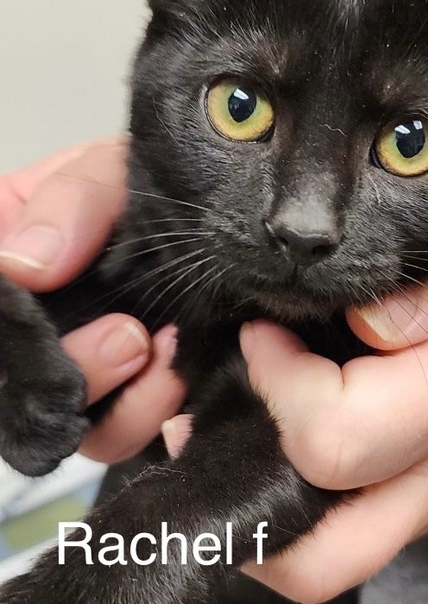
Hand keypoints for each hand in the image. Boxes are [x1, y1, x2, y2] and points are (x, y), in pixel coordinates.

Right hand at [0, 139, 185, 462]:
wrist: (230, 213)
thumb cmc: (158, 182)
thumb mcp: (110, 168)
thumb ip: (72, 201)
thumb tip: (23, 264)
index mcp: (9, 255)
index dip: (8, 317)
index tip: (39, 296)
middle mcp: (34, 322)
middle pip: (15, 375)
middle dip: (69, 365)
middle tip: (129, 336)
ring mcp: (78, 364)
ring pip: (60, 418)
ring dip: (113, 396)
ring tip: (160, 346)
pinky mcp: (127, 396)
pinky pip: (114, 434)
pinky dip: (144, 411)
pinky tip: (176, 371)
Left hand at [233, 221, 427, 603]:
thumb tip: (368, 323)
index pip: (340, 431)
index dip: (278, 381)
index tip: (265, 332)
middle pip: (322, 536)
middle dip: (256, 448)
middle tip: (249, 378)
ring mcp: (425, 505)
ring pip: (319, 570)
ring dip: (258, 512)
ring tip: (230, 427)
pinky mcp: (408, 514)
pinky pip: (330, 550)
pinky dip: (280, 510)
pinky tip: (266, 441)